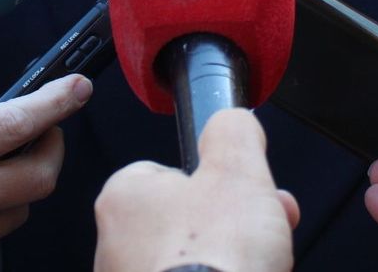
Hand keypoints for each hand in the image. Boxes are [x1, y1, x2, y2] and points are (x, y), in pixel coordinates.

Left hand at [95, 108, 298, 271]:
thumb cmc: (215, 262)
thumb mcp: (238, 169)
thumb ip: (234, 132)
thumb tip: (232, 120)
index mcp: (124, 198)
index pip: (167, 173)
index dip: (216, 182)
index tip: (244, 192)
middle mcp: (114, 248)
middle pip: (185, 223)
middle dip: (231, 226)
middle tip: (263, 232)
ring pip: (190, 264)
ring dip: (229, 262)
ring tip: (260, 266)